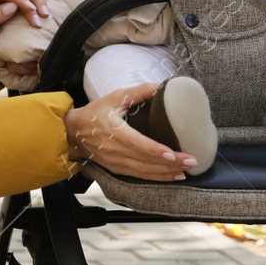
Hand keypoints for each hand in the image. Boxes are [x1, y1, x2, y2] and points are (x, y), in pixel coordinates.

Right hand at [63, 83, 197, 180]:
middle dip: (170, 163)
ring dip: (166, 173)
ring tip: (186, 171)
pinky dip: (157, 178)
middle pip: (145, 160)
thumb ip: (138, 92)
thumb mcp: (114, 97)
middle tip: (192, 161)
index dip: (155, 150)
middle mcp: (115, 150)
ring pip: (144, 172)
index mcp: (114, 131)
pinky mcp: (117, 169)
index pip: (138, 143)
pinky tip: (172, 176)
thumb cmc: (95, 113)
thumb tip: (160, 87)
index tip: (174, 153)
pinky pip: (139, 176)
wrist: (73, 133)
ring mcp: (115, 162)